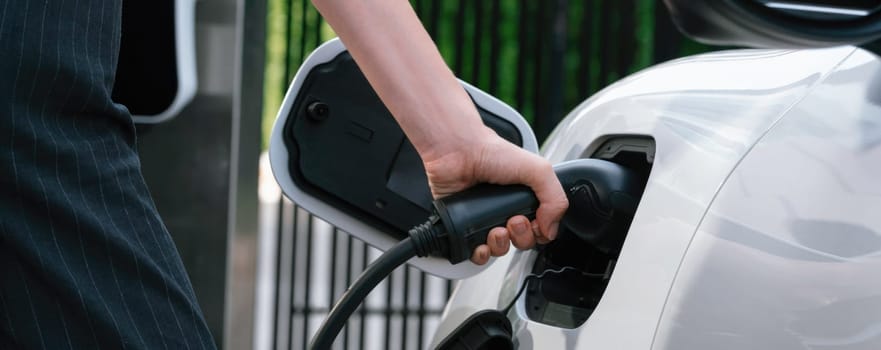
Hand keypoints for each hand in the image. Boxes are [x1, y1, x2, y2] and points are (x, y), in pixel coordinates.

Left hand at [423, 127, 568, 264]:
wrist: (458, 152)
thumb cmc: (492, 153)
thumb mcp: (539, 169)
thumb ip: (556, 199)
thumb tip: (551, 229)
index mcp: (525, 198)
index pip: (540, 229)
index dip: (540, 232)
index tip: (534, 221)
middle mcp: (505, 210)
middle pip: (521, 242)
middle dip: (521, 237)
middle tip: (513, 220)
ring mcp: (484, 220)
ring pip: (499, 249)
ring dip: (500, 246)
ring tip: (495, 229)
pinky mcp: (464, 227)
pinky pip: (475, 253)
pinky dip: (480, 255)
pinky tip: (480, 244)